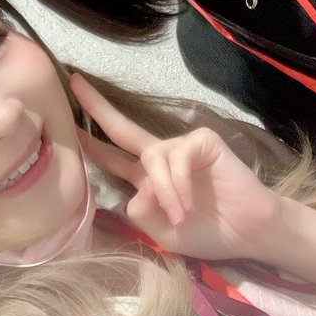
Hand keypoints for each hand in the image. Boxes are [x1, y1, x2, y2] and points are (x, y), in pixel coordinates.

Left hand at [71, 74, 281, 261]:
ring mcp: (181, 146)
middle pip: (121, 128)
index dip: (89, 142)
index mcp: (146, 178)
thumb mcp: (164, 233)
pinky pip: (176, 159)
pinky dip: (178, 185)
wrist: (250, 231)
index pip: (111, 156)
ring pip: (151, 160)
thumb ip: (143, 214)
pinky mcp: (201, 142)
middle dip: (96, 106)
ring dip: (164, 193)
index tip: (66, 122)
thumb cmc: (208, 232)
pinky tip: (188, 205)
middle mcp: (159, 156)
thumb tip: (137, 189)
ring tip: (181, 216)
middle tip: (74, 82)